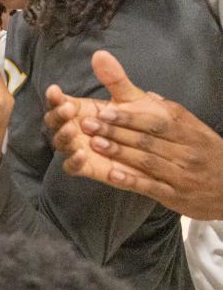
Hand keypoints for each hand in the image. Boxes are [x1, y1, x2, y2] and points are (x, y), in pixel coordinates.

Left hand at [46, 50, 222, 219]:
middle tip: (88, 125)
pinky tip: (112, 174)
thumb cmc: (203, 151)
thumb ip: (167, 112)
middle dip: (116, 132)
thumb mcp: (190, 127)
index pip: (156, 121)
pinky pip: (151, 186)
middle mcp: (186, 151)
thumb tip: (148, 94)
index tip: (103, 111)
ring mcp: (181, 174)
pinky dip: (131, 180)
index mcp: (187, 130)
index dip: (129, 117)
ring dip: (119, 152)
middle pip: (148, 140)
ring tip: (93, 144)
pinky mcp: (175, 195)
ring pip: (147, 161)